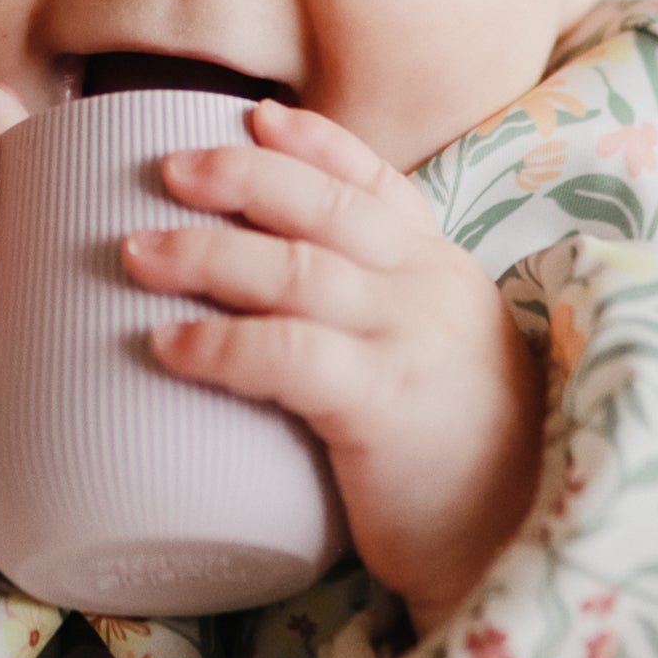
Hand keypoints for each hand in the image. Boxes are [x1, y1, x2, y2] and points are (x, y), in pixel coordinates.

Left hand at [124, 101, 542, 635]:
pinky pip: (287, 354)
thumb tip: (278, 316)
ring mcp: (410, 341)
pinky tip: (166, 347)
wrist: (520, 542)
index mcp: (442, 275)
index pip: (378, 184)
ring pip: (294, 269)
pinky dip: (219, 345)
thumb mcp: (434, 369)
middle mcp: (430, 290)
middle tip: (166, 170)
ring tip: (136, 254)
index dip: (314, 144)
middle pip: (323, 207)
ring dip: (206, 254)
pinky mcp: (385, 404)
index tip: (253, 114)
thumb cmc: (461, 471)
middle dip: (240, 177)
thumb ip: (378, 330)